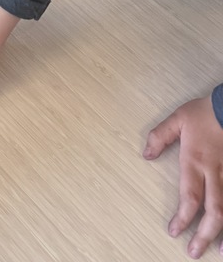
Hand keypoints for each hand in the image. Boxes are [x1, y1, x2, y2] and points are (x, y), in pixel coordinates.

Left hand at [144, 95, 222, 257]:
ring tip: (220, 253)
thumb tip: (146, 154)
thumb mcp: (178, 119)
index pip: (190, 197)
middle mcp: (216, 173)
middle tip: (193, 251)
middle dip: (204, 234)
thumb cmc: (205, 112)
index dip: (183, 218)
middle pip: (213, 211)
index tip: (174, 231)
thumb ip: (160, 136)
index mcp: (197, 162)